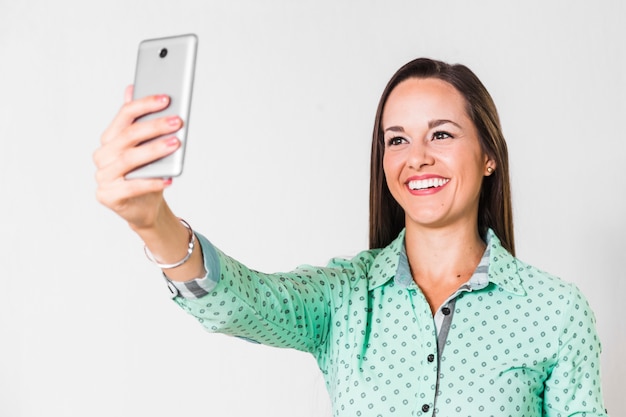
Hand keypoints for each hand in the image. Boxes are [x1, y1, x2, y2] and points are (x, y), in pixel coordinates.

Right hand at [93, 86, 181, 229]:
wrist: (145, 207)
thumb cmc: (147, 173)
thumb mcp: (147, 147)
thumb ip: (141, 121)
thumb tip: (132, 88)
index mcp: (110, 138)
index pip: (125, 115)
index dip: (145, 105)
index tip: (166, 99)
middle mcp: (103, 155)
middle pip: (129, 136)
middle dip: (154, 126)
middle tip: (177, 122)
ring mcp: (103, 176)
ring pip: (129, 159)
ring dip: (154, 150)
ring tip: (175, 144)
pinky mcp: (108, 196)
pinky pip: (131, 187)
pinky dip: (151, 182)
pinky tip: (169, 178)